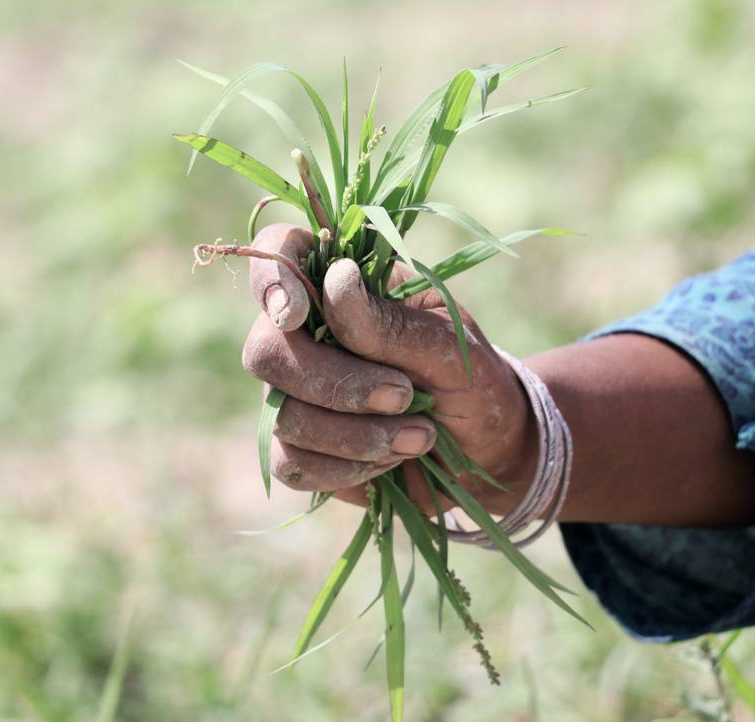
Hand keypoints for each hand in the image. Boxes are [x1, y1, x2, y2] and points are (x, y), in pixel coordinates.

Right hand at [240, 223, 536, 513]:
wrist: (489, 453)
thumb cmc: (474, 382)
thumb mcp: (452, 347)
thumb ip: (392, 323)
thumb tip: (335, 282)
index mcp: (346, 285)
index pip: (280, 252)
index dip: (271, 276)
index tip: (295, 314)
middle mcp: (308, 335)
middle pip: (266, 351)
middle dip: (334, 383)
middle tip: (404, 396)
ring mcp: (298, 394)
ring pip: (283, 415)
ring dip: (356, 435)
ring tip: (420, 437)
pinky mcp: (302, 450)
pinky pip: (293, 463)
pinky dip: (346, 468)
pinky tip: (391, 462)